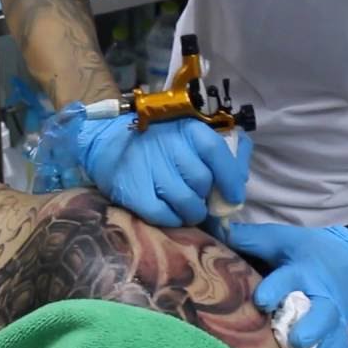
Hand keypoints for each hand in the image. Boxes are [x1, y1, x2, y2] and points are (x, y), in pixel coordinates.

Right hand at [76, 116, 251, 226]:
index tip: (233, 197)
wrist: (105, 143)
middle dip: (205, 197)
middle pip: (202, 183)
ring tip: (185, 208)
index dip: (230, 179)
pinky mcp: (133, 191)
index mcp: (186, 128)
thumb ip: (219, 150)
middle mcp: (168, 145)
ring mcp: (149, 168)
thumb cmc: (155, 141)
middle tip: (198, 198)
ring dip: (191, 212)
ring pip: (187, 203)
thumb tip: (241, 176)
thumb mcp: (187, 134)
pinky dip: (171, 220)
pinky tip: (168, 212)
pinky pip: (164, 216)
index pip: (216, 153)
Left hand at [225, 223, 347, 347]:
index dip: (277, 288)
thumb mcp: (282, 239)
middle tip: (298, 341)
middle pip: (322, 313)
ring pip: (335, 340)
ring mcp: (337, 320)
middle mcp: (323, 298)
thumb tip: (215, 226)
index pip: (290, 278)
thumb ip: (251, 238)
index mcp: (305, 272)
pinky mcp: (343, 335)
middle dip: (312, 328)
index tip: (262, 300)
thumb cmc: (309, 251)